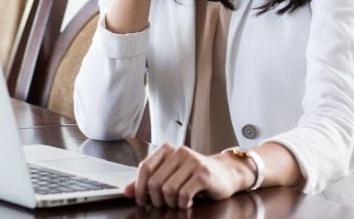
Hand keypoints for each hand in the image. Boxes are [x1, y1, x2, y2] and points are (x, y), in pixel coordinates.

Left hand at [123, 144, 251, 208]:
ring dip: (170, 203)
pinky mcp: (203, 174)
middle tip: (163, 204)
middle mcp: (179, 152)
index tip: (142, 200)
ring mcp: (192, 162)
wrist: (226, 173)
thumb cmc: (196, 174)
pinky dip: (182, 204)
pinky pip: (184, 194)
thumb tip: (127, 191)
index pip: (145, 168)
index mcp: (168, 149)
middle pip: (155, 182)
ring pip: (168, 189)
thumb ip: (149, 181)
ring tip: (176, 203)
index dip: (140, 188)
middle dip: (156, 199)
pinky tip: (187, 203)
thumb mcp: (171, 174)